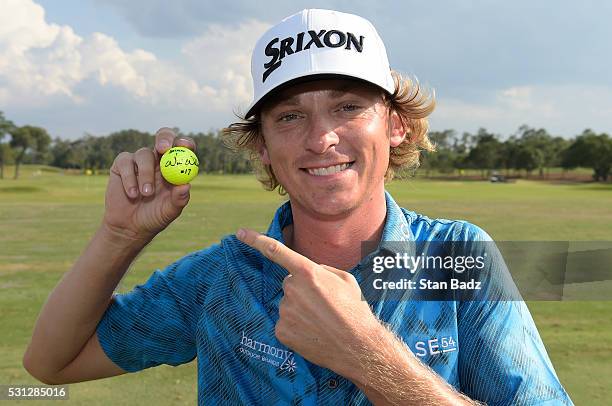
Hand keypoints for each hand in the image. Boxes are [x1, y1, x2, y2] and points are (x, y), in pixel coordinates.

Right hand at [102, 128, 196, 242]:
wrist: (129, 227)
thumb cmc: (154, 217)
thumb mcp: (169, 211)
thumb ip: (178, 200)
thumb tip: (186, 185)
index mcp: (175, 167)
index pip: (183, 148)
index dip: (185, 143)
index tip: (185, 146)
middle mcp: (159, 160)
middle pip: (163, 137)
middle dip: (164, 139)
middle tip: (163, 149)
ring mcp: (140, 161)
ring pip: (144, 154)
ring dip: (146, 174)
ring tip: (145, 194)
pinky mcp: (122, 165)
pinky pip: (126, 162)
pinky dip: (129, 178)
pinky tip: (132, 194)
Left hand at [236, 228, 382, 376]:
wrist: (358, 346)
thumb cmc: (355, 310)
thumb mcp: (346, 279)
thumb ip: (323, 269)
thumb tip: (312, 270)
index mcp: (308, 272)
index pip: (276, 251)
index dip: (255, 240)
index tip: (239, 233)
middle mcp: (292, 289)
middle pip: (290, 283)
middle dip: (302, 289)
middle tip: (323, 304)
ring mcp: (285, 311)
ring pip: (288, 303)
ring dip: (300, 309)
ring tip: (322, 320)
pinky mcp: (282, 331)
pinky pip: (285, 322)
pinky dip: (296, 326)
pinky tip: (313, 331)